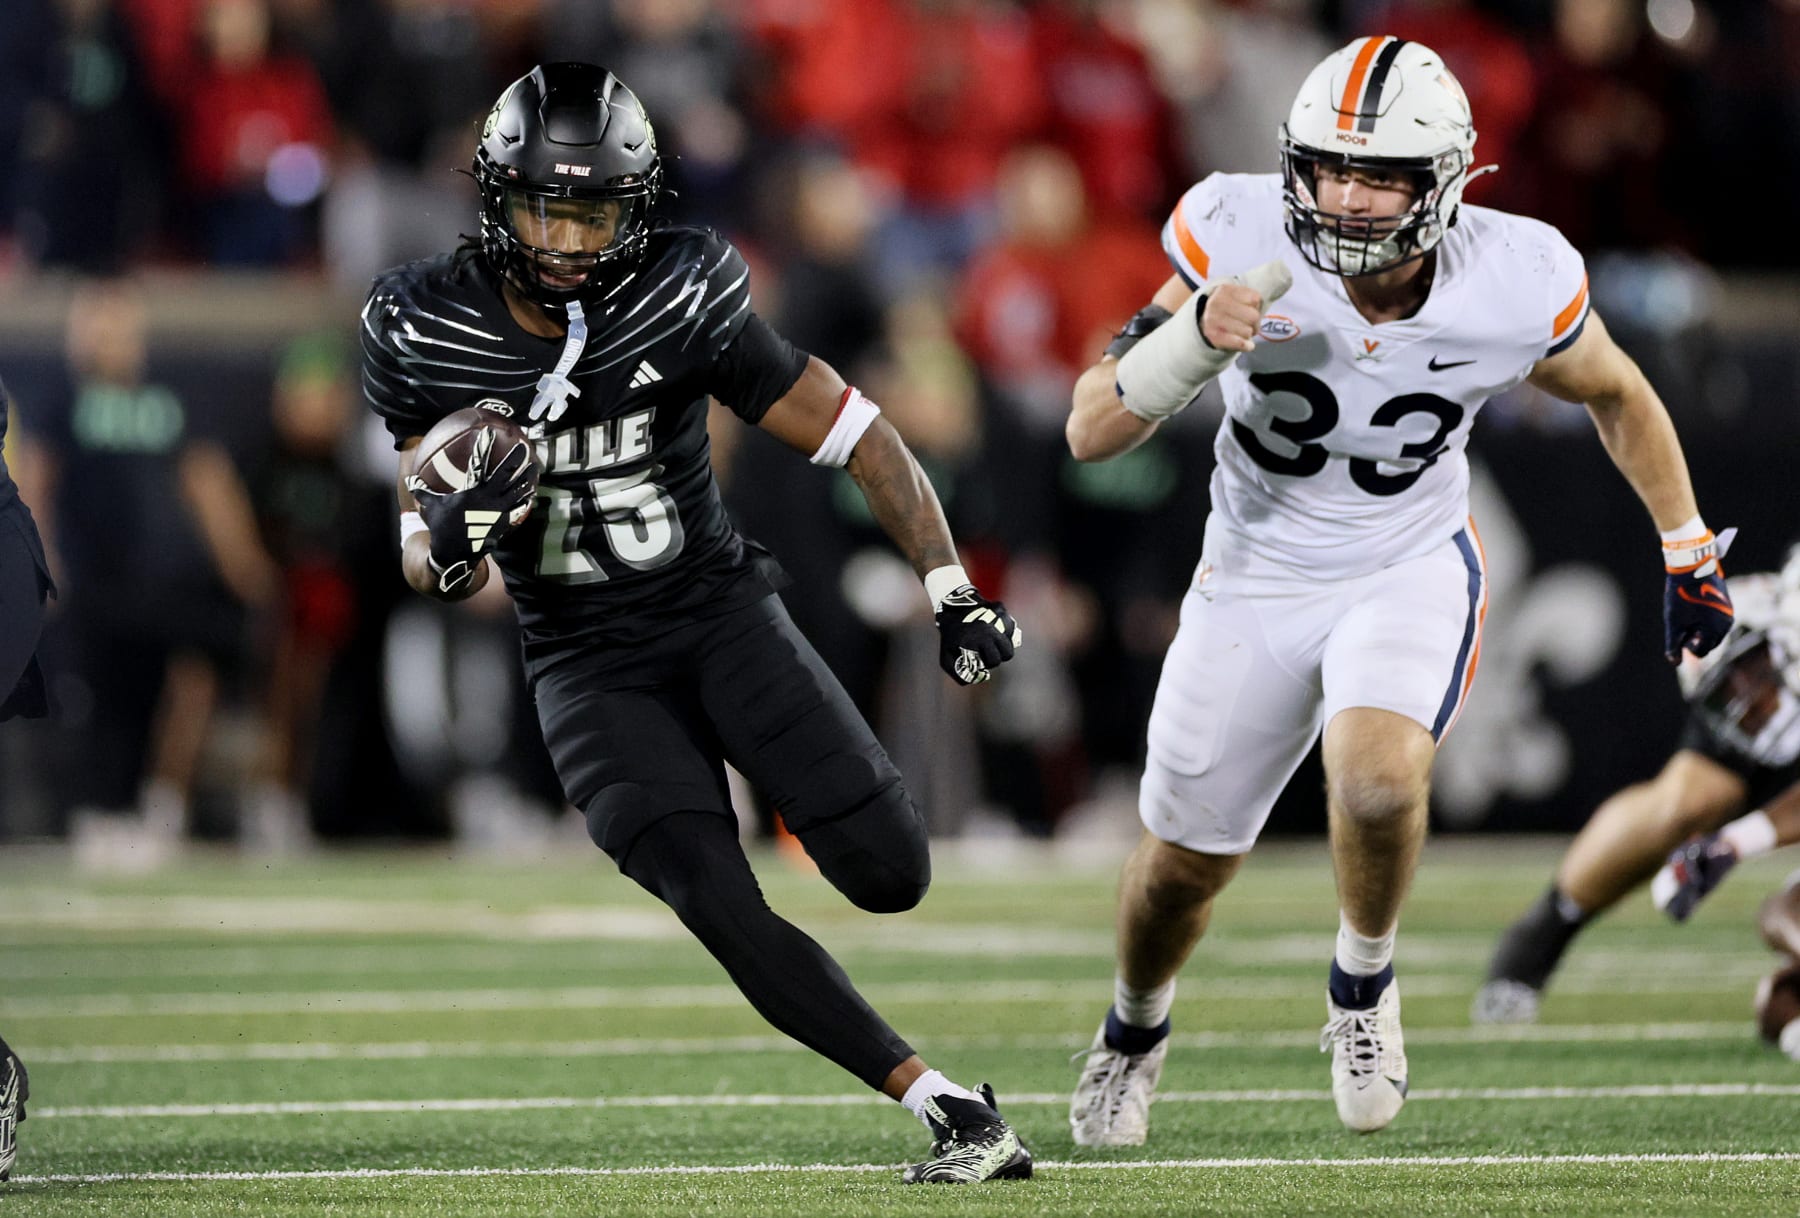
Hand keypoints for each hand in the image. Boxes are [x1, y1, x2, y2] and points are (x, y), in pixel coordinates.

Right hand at [405, 430, 534, 593]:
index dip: (485, 447)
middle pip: (506, 474)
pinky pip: (517, 509)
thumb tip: (410, 480)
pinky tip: (531, 494)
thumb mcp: (431, 506)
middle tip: (523, 448)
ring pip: (516, 491)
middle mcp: (488, 498)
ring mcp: (498, 510)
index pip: (480, 463)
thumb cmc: (441, 527)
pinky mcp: (503, 522)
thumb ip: (422, 491)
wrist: (454, 552)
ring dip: (526, 479)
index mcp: (472, 490)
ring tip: (534, 468)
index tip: (490, 433)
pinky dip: (524, 500)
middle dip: (515, 460)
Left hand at [934, 584, 1021, 685]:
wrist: (951, 609)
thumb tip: (974, 681)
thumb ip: (958, 675)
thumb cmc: (950, 637)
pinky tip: (993, 631)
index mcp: (974, 642)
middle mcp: (987, 630)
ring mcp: (995, 618)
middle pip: (1006, 653)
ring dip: (1004, 645)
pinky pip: (1010, 626)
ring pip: (1011, 639)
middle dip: (998, 656)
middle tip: (988, 653)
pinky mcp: (1000, 609)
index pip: (994, 661)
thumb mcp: (947, 659)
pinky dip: (1004, 631)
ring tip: (993, 644)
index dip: (989, 664)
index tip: (981, 660)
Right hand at [1199, 259, 1292, 352]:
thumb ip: (1251, 294)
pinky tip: (1245, 344)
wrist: (1200, 326)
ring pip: (1248, 331)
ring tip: (1240, 332)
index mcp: (1225, 290)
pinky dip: (1246, 346)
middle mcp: (1217, 303)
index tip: (1248, 309)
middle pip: (1254, 316)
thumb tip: (1284, 279)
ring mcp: (1214, 320)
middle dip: (1255, 323)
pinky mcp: (1214, 337)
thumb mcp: (1233, 296)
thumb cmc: (1225, 311)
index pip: (1256, 299)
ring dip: (1248, 334)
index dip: (1256, 306)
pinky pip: (1241, 343)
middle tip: (1248, 325)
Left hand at [1663, 525, 1735, 662]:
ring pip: (1712, 631)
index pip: (1702, 651)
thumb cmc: (1681, 596)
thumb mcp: (1673, 622)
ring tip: (1687, 615)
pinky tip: (1693, 608)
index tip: (1679, 632)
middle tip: (1682, 622)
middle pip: (1709, 643)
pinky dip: (1704, 620)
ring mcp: (1728, 612)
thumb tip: (1674, 663)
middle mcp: (1727, 623)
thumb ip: (1673, 644)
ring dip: (1699, 629)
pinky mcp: (1725, 604)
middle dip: (1694, 638)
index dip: (1686, 646)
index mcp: (1716, 629)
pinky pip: (1715, 620)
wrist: (1691, 567)